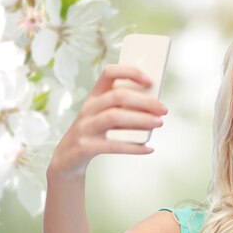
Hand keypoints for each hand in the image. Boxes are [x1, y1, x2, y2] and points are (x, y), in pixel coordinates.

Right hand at [48, 65, 167, 177]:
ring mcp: (85, 127)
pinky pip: (113, 145)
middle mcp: (88, 108)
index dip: (130, 72)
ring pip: (115, 117)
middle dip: (144, 101)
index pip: (109, 73)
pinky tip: (149, 148)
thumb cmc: (94, 134)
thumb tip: (154, 107)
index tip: (150, 80)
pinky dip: (134, 147)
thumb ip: (124, 109)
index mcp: (94, 96)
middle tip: (164, 109)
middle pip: (118, 96)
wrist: (68, 159)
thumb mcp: (104, 117)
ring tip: (159, 123)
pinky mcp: (85, 147)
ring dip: (141, 119)